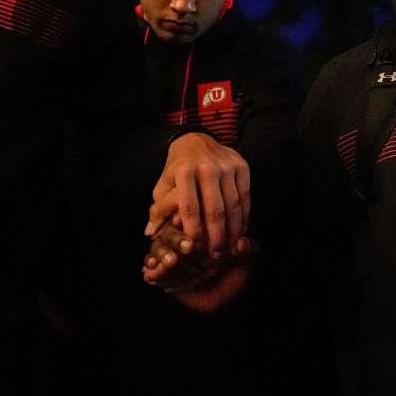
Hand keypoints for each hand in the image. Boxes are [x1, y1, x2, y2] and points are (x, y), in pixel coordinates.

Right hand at [141, 221, 253, 313]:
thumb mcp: (246, 263)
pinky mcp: (162, 269)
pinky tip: (151, 271)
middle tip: (188, 247)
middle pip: (172, 229)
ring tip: (172, 262)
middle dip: (177, 237)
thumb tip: (242, 243)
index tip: (191, 221)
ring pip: (159, 245)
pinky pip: (150, 263)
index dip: (190, 218)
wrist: (226, 300)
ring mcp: (172, 253)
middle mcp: (185, 238)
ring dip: (162, 252)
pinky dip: (150, 265)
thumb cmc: (236, 275)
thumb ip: (247, 251)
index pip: (192, 218)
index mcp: (203, 230)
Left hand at [147, 132, 249, 257]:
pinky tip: (239, 232)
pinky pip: (245, 197)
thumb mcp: (163, 185)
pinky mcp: (241, 166)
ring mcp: (227, 166)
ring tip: (228, 248)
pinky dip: (244, 217)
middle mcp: (207, 166)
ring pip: (233, 205)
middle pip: (215, 210)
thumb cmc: (177, 169)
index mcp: (185, 171)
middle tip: (215, 255)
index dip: (193, 231)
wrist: (196, 140)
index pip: (190, 207)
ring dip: (232, 231)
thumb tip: (150, 233)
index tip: (194, 249)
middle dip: (216, 237)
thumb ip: (158, 209)